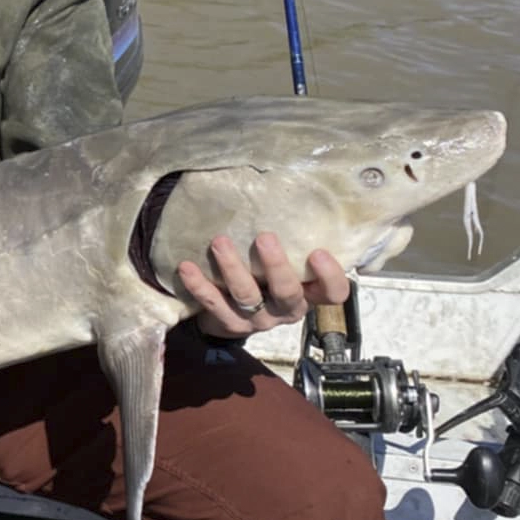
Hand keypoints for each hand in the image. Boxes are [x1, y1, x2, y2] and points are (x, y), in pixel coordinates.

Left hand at [176, 232, 349, 338]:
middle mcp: (287, 310)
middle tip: (265, 237)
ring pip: (246, 296)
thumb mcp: (289, 265)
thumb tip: (292, 195)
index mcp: (309, 295)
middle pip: (286, 293)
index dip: (330, 276)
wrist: (233, 316)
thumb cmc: (269, 278)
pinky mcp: (230, 323)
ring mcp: (258, 320)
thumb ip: (296, 244)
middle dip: (276, 266)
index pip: (333, 293)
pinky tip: (187, 267)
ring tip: (219, 242)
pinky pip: (213, 303)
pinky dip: (199, 285)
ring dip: (233, 268)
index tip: (318, 252)